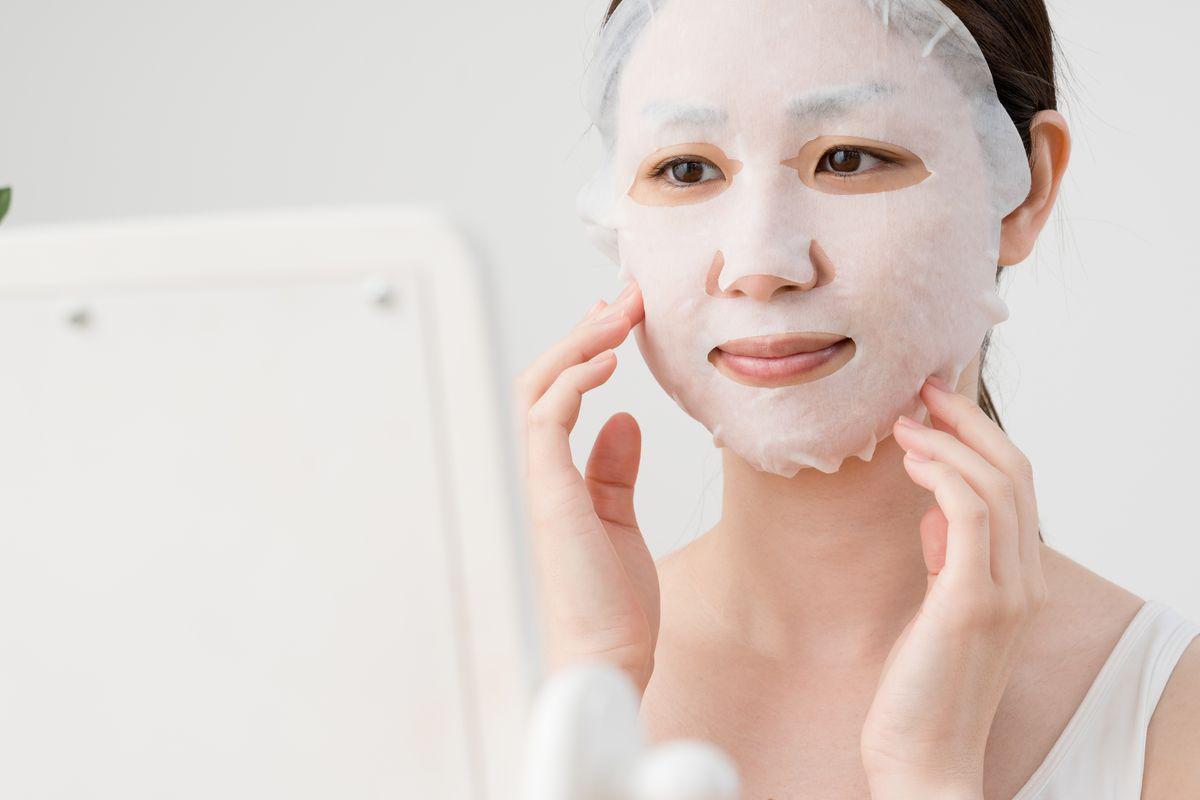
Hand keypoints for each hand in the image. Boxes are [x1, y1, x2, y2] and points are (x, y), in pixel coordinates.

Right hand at [514, 281, 659, 694]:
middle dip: (585, 329)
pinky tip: (611, 360)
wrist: (608, 657)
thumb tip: (625, 420)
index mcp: (558, 473)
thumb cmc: (613, 600)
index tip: (620, 314)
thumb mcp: (620, 519)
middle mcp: (543, 470)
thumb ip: (614, 469)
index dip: (585, 346)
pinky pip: (550, 419)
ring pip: (542, 387)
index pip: (559, 391)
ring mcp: (543, 480)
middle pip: (546, 376)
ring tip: (622, 311)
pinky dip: (576, 381)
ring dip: (581, 341)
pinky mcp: (551, 494)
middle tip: (628, 294)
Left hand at [860, 376, 1047, 798]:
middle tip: (920, 391)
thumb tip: (935, 509)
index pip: (1016, 486)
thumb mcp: (940, 608)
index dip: (978, 436)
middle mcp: (1026, 581)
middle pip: (1015, 472)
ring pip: (997, 484)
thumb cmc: (922, 686)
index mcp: (1021, 579)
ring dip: (947, 442)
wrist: (924, 757)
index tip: (934, 406)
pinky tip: (908, 463)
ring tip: (902, 424)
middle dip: (967, 421)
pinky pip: (972, 514)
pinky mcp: (973, 601)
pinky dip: (942, 475)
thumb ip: (949, 559)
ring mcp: (1006, 591)